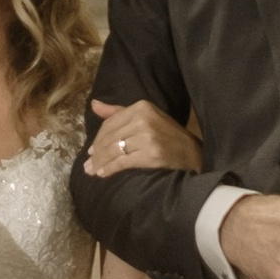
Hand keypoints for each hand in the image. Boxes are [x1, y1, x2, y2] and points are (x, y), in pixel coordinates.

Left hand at [85, 94, 202, 177]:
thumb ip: (118, 111)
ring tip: (93, 171)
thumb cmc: (166, 135)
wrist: (191, 153)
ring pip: (114, 150)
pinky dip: (110, 169)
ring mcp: (147, 137)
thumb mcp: (145, 117)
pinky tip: (104, 174)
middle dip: (96, 153)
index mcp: (141, 107)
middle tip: (88, 165)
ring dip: (100, 163)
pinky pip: (122, 162)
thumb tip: (94, 104)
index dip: (97, 139)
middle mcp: (143, 120)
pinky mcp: (151, 155)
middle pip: (110, 138)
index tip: (90, 151)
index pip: (110, 123)